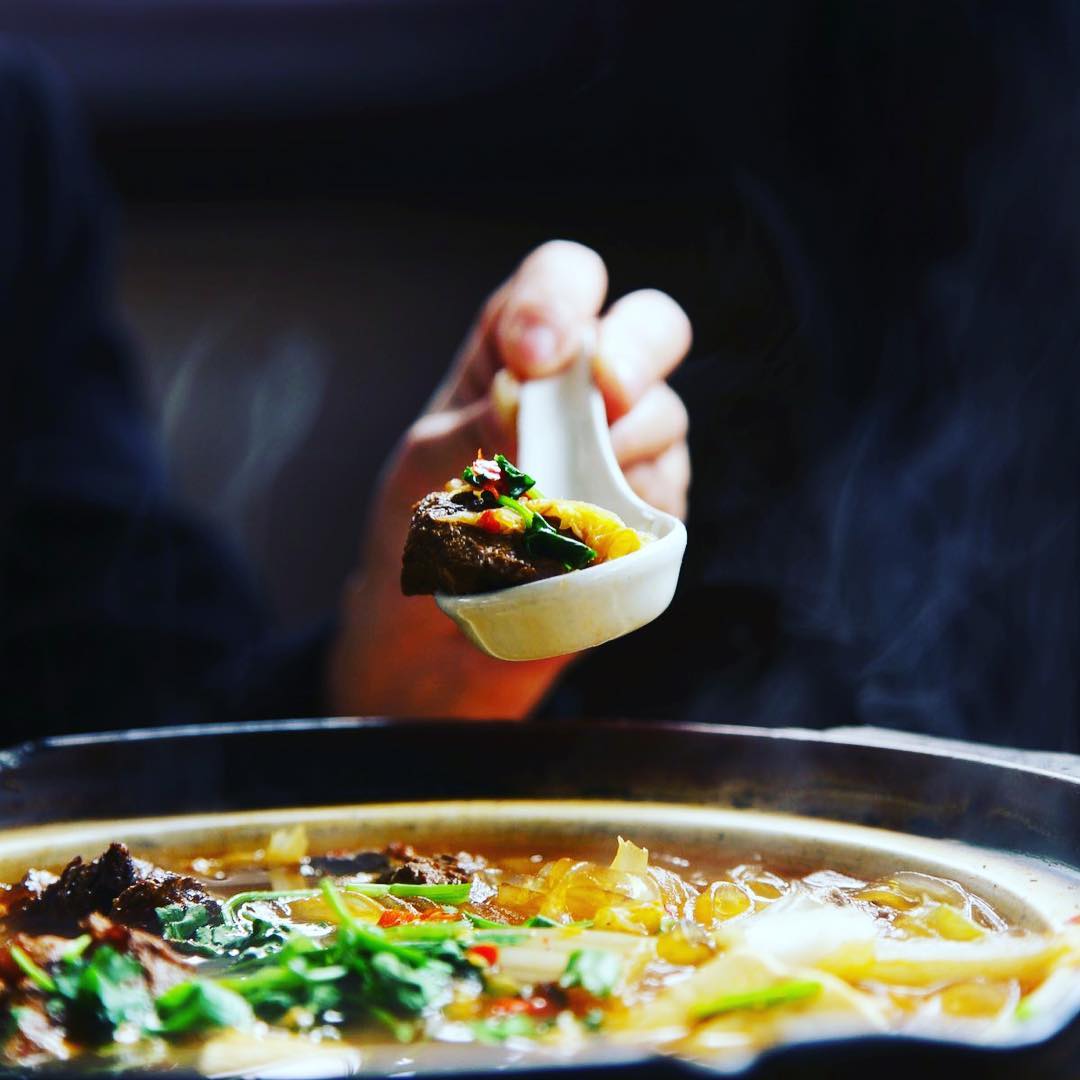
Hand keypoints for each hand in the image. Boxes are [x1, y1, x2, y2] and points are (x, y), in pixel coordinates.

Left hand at [327, 240, 691, 717]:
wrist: (436, 639)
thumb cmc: (419, 535)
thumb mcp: (421, 472)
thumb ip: (469, 429)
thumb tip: (522, 393)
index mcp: (517, 353)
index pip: (563, 281)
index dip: (560, 300)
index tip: (532, 357)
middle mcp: (581, 390)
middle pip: (649, 326)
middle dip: (636, 348)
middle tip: (607, 392)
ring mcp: (622, 449)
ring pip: (666, 412)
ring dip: (625, 442)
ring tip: (567, 491)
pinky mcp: (644, 513)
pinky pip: (668, 491)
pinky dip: (634, 505)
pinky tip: (589, 532)